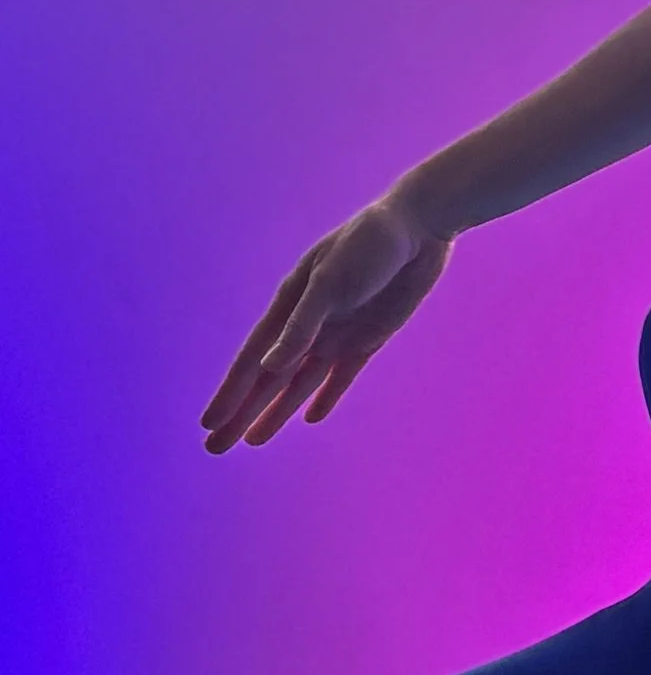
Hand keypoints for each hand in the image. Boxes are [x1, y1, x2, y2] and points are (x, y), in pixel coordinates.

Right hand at [201, 195, 452, 450]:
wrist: (419, 227)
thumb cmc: (368, 244)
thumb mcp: (330, 282)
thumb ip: (301, 326)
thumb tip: (267, 367)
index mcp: (290, 304)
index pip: (252, 360)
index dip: (230, 394)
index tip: (208, 424)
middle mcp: (308, 325)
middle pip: (268, 380)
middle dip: (242, 413)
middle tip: (215, 448)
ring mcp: (337, 333)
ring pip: (299, 384)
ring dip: (276, 412)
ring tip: (253, 442)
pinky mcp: (369, 338)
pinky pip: (341, 376)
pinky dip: (327, 397)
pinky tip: (311, 418)